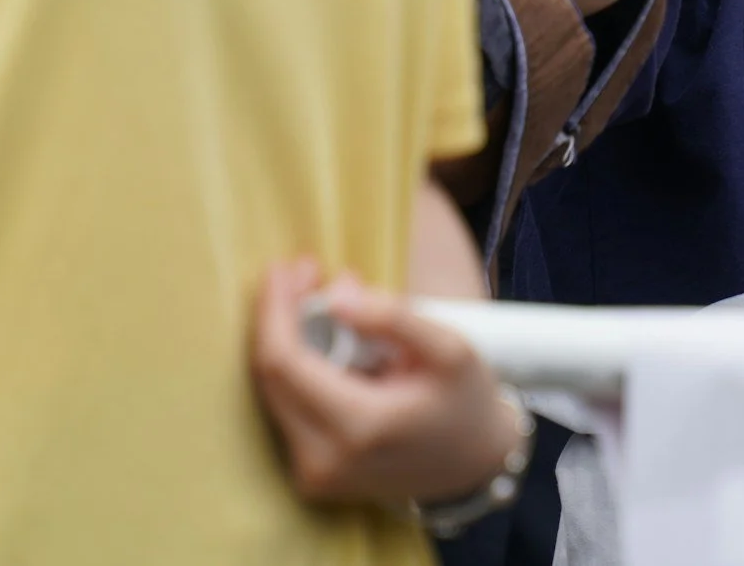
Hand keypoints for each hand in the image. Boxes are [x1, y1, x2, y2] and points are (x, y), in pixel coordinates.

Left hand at [251, 259, 518, 506]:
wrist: (473, 466)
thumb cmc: (466, 401)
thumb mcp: (448, 349)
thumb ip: (393, 318)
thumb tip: (337, 293)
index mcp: (358, 427)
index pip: (285, 363)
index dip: (275, 311)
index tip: (285, 268)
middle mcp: (323, 460)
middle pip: (270, 377)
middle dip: (278, 318)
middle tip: (305, 272)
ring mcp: (313, 475)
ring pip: (272, 393)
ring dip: (284, 340)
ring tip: (314, 298)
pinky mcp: (310, 476)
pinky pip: (286, 410)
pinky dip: (294, 369)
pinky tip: (318, 337)